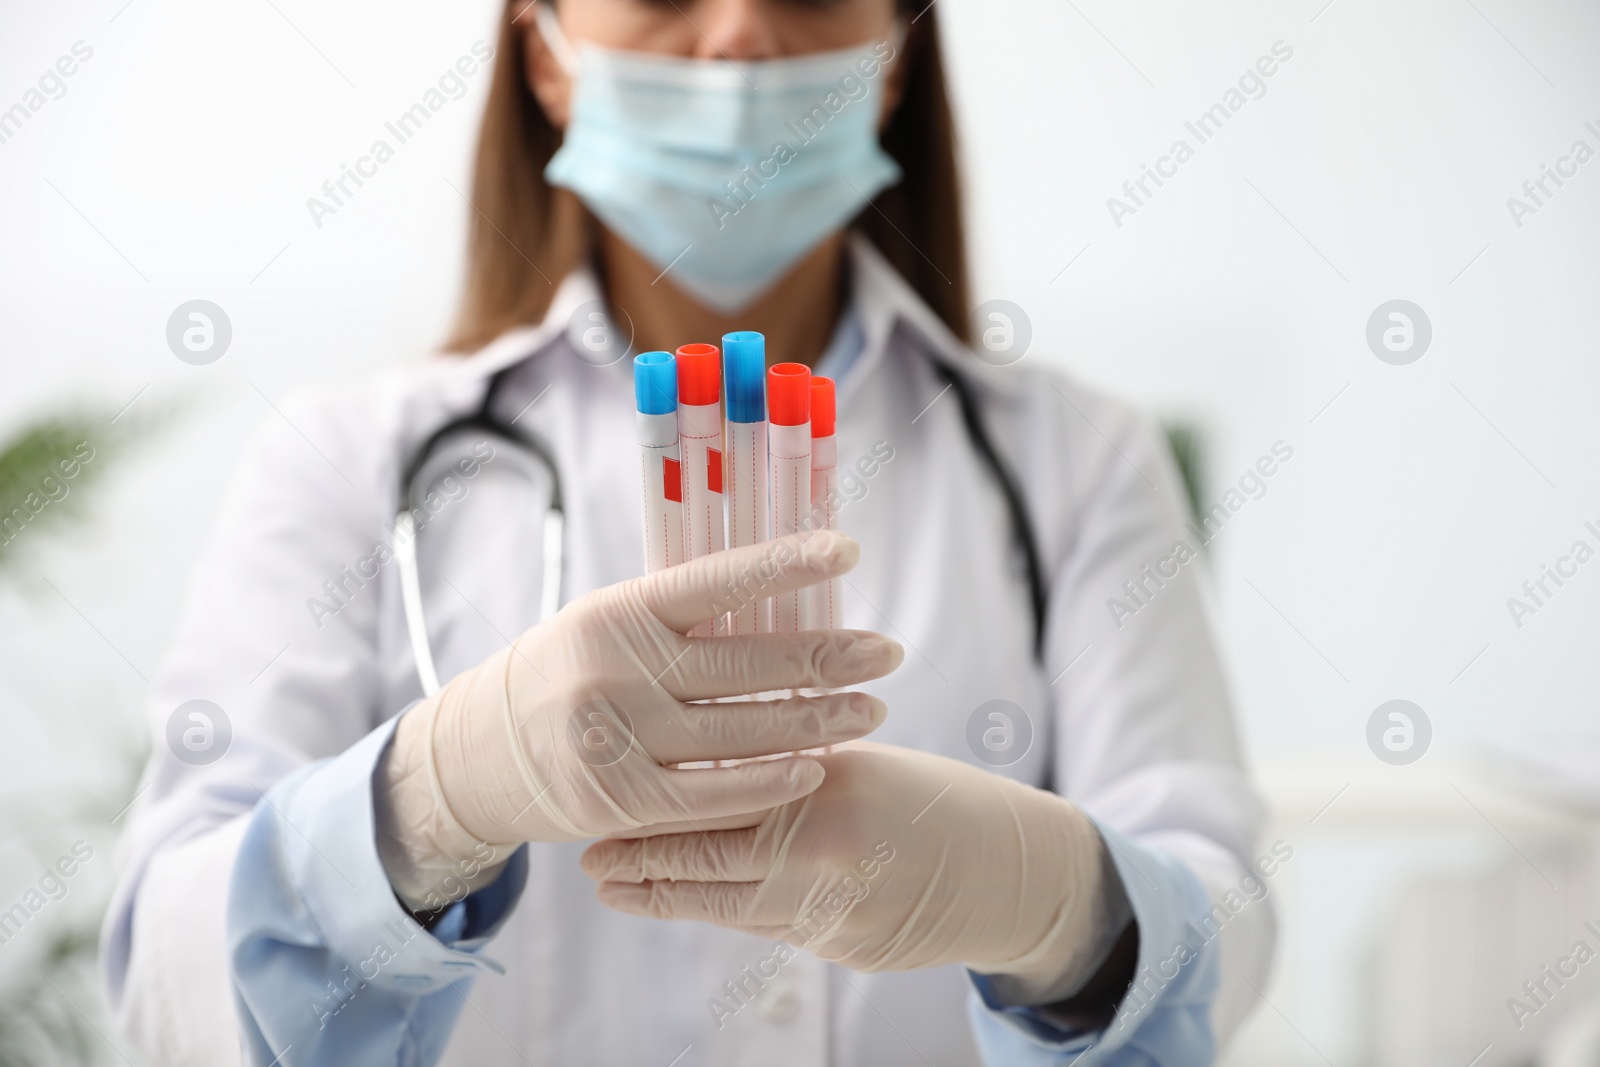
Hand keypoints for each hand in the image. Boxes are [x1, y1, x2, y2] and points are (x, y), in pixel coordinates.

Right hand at [376, 532, 903, 908]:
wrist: (478, 755)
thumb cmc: (568, 676)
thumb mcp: (608, 626)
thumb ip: (680, 620)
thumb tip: (784, 597)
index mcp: (621, 611)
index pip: (717, 579)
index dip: (785, 564)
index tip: (848, 552)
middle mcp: (617, 668)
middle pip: (745, 663)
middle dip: (828, 659)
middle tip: (889, 655)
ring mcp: (616, 736)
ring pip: (741, 731)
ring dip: (817, 722)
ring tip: (873, 712)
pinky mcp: (618, 799)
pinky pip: (712, 794)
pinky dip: (769, 783)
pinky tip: (814, 769)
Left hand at [581, 741, 1117, 1003]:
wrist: (1009, 871)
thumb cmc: (933, 801)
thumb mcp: (859, 766)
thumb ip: (788, 776)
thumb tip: (704, 774)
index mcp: (825, 788)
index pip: (718, 800)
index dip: (654, 810)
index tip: (606, 810)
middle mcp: (823, 852)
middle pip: (708, 860)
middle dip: (641, 862)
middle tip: (591, 860)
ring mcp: (832, 910)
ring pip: (726, 904)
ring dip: (665, 895)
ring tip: (615, 886)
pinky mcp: (842, 949)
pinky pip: (768, 927)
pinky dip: (723, 911)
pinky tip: (688, 901)